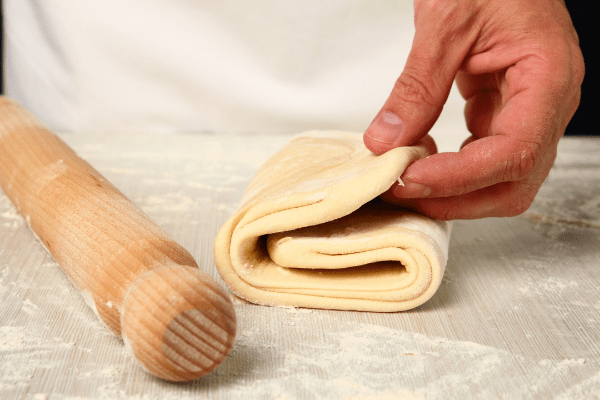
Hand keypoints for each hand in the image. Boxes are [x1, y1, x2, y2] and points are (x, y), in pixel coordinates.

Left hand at [363, 0, 583, 219]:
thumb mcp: (444, 22)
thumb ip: (417, 86)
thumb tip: (386, 141)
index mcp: (547, 75)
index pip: (515, 150)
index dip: (462, 177)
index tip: (411, 179)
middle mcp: (548, 102)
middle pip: (514, 182)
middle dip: (456, 198)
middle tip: (400, 192)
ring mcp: (529, 110)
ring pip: (500, 178)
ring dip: (452, 191)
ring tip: (403, 180)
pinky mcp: (505, 110)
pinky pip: (484, 156)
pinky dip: (451, 168)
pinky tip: (420, 158)